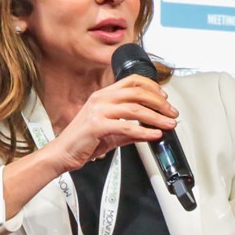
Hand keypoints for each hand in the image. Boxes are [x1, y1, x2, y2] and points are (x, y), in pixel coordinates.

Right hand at [49, 74, 178, 172]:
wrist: (62, 153)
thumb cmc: (83, 141)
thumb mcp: (112, 131)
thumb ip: (131, 128)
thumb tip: (152, 129)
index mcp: (104, 95)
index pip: (132, 81)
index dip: (152, 87)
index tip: (165, 97)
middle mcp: (101, 99)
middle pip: (137, 92)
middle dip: (160, 103)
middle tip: (171, 113)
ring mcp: (98, 111)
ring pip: (135, 109)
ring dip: (156, 117)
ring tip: (168, 124)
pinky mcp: (97, 126)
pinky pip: (126, 127)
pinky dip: (144, 131)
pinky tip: (154, 135)